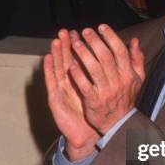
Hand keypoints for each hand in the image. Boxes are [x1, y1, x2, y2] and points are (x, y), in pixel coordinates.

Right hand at [44, 29, 99, 158]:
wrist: (88, 134)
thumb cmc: (97, 111)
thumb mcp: (106, 91)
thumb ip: (111, 75)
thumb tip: (117, 60)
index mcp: (83, 79)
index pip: (82, 58)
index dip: (82, 45)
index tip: (82, 31)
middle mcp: (71, 82)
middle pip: (68, 59)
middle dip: (67, 44)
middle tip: (66, 30)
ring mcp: (63, 89)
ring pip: (59, 67)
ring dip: (57, 52)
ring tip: (56, 38)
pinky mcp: (56, 99)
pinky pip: (52, 82)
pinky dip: (49, 70)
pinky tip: (47, 58)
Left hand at [68, 24, 144, 135]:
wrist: (119, 122)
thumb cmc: (126, 97)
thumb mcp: (137, 78)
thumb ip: (136, 59)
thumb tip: (134, 41)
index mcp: (128, 74)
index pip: (120, 51)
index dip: (110, 37)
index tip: (101, 27)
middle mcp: (118, 81)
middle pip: (105, 56)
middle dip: (94, 41)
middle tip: (85, 31)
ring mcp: (106, 91)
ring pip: (94, 69)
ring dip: (83, 54)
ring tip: (75, 42)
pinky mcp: (94, 101)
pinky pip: (85, 86)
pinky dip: (78, 75)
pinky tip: (70, 64)